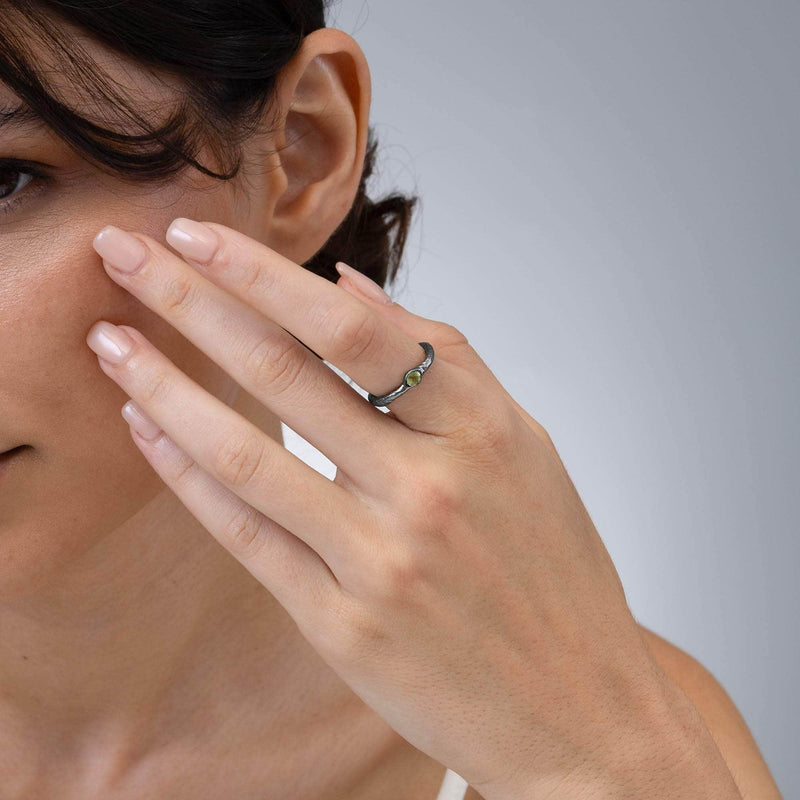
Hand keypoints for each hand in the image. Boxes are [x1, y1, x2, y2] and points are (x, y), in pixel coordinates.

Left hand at [86, 219, 694, 798]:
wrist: (575, 705)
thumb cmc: (553, 569)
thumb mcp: (524, 447)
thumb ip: (446, 361)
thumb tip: (350, 285)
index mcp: (485, 431)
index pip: (355, 327)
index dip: (265, 273)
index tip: (202, 235)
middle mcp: (431, 488)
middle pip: (287, 372)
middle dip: (192, 301)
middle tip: (125, 256)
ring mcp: (382, 560)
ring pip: (245, 453)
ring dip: (164, 387)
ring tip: (111, 341)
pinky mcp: (341, 624)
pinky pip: (245, 535)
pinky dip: (186, 477)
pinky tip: (148, 430)